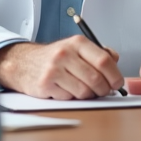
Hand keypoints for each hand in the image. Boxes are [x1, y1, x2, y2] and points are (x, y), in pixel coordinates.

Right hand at [0, 37, 123, 99]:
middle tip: (102, 90)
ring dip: (88, 95)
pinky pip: (69, 97)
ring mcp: (54, 69)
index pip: (104, 60)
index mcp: (77, 43)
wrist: (24, 63)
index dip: (114, 76)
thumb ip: (98, 52)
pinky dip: (71, 97)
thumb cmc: (54, 57)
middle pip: (96, 78)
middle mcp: (65, 53)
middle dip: (103, 89)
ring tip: (82, 88)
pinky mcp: (46, 84)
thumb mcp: (76, 48)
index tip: (116, 83)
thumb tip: (115, 61)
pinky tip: (65, 89)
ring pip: (84, 91)